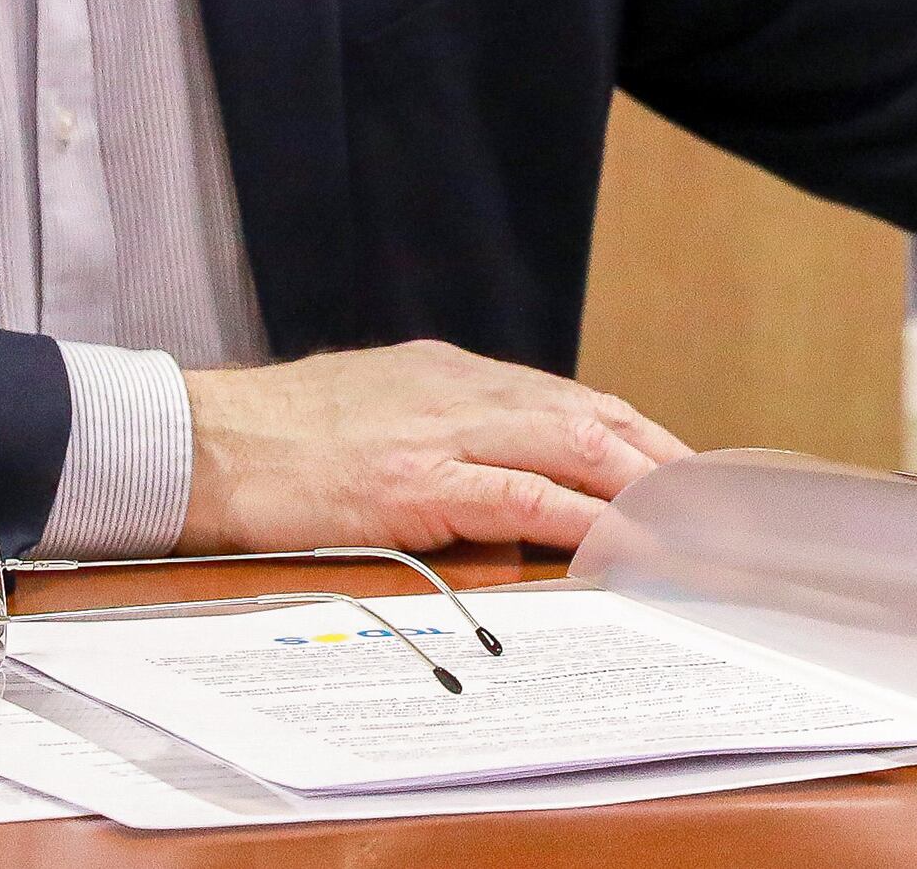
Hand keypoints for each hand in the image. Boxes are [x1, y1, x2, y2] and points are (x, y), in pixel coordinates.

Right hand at [180, 341, 690, 556]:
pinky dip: (581, 515)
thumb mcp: (380, 409)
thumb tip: (499, 483)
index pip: (574, 400)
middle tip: (712, 505)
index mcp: (457, 376)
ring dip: (641, 487)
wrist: (204, 440)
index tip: (680, 470)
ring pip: (574, 445)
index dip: (637, 437)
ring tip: (688, 525)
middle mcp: (464, 392)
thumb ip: (444, 435)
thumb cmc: (279, 437)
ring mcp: (443, 432)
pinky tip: (617, 540)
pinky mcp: (417, 481)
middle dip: (662, 461)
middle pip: (595, 417)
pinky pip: (521, 495)